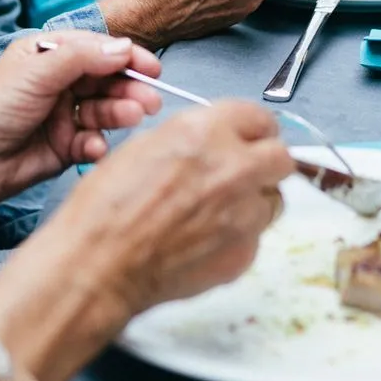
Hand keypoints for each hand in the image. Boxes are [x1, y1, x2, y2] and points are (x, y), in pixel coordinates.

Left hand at [0, 31, 162, 240]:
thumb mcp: (36, 73)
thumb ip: (82, 58)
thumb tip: (123, 46)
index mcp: (48, 55)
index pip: (96, 49)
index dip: (125, 56)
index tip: (151, 67)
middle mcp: (58, 82)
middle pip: (106, 80)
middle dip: (128, 89)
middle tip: (150, 101)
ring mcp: (63, 114)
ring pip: (104, 110)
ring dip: (119, 114)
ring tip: (132, 118)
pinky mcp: (66, 146)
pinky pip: (93, 141)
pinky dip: (97, 144)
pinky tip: (92, 148)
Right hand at [0, 101, 293, 380]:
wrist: (99, 263)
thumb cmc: (107, 208)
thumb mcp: (145, 145)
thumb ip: (192, 138)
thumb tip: (214, 141)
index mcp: (205, 132)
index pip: (259, 117)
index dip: (254, 127)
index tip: (252, 135)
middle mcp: (233, 168)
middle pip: (282, 156)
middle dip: (266, 160)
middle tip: (248, 168)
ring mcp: (244, 214)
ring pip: (274, 199)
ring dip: (255, 199)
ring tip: (222, 209)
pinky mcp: (244, 253)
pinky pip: (256, 235)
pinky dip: (239, 234)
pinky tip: (207, 238)